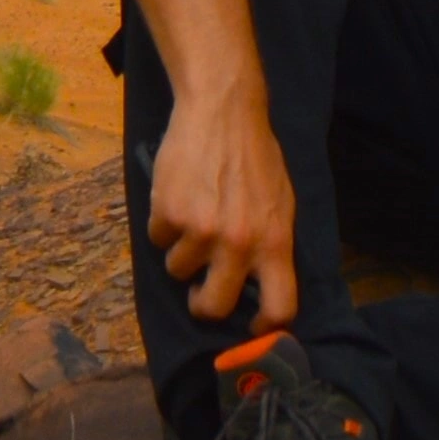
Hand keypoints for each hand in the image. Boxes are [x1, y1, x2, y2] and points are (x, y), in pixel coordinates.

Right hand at [147, 82, 301, 332]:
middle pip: (215, 306)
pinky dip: (162, 224)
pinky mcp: (169, 212)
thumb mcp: (281, 202)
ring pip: (178, 270)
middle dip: (203, 305)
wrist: (222, 111)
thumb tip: (260, 285)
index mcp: (274, 243)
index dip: (265, 328)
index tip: (251, 326)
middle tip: (199, 293)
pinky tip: (175, 198)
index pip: (279, 307)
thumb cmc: (256, 156)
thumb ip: (272, 245)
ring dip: (180, 252)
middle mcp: (239, 244)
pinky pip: (157, 238)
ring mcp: (201, 230)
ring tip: (189, 220)